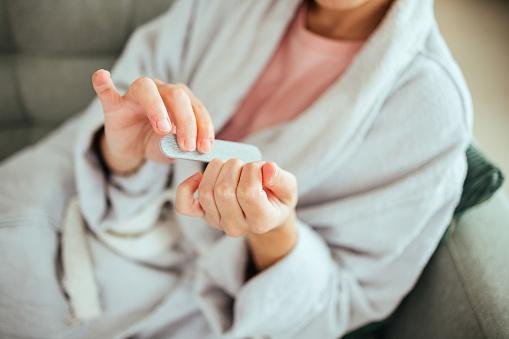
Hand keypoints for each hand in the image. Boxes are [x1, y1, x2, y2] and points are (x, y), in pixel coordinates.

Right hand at [91, 69, 213, 173]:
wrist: (133, 149)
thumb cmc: (158, 143)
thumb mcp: (174, 149)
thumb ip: (182, 147)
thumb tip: (194, 150)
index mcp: (180, 100)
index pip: (196, 107)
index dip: (203, 127)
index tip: (205, 147)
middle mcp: (160, 91)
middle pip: (176, 95)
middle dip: (186, 121)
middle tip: (187, 146)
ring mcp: (135, 96)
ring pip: (146, 89)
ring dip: (157, 108)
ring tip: (164, 130)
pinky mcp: (114, 105)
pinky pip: (107, 91)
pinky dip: (104, 84)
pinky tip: (102, 76)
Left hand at [176, 160, 296, 235]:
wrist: (265, 212)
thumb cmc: (277, 197)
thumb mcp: (288, 188)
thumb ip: (281, 179)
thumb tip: (268, 169)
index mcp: (261, 221)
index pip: (248, 193)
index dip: (252, 171)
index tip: (260, 167)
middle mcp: (236, 226)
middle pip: (223, 191)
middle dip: (234, 167)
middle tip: (245, 165)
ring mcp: (217, 222)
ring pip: (205, 192)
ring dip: (216, 169)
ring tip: (230, 166)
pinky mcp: (202, 215)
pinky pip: (184, 205)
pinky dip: (187, 187)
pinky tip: (200, 176)